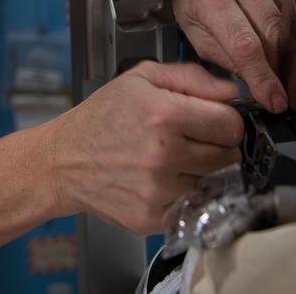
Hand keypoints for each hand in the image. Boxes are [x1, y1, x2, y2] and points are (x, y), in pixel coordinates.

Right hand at [42, 61, 242, 233]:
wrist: (63, 160)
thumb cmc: (102, 116)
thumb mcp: (142, 78)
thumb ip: (192, 77)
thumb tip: (232, 93)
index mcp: (164, 114)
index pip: (230, 125)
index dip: (226, 120)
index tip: (213, 121)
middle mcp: (163, 155)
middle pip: (228, 157)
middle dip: (217, 146)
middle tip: (193, 140)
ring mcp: (157, 190)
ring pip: (214, 183)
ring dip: (203, 172)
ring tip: (176, 159)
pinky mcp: (151, 217)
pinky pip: (193, 206)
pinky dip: (186, 194)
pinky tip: (165, 179)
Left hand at [166, 0, 294, 113]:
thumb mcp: (194, 34)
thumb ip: (226, 60)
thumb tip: (259, 85)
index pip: (245, 44)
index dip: (264, 76)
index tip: (276, 99)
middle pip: (274, 31)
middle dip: (282, 66)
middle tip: (286, 89)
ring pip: (289, 17)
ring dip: (289, 45)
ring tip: (281, 59)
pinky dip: (294, 21)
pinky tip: (284, 29)